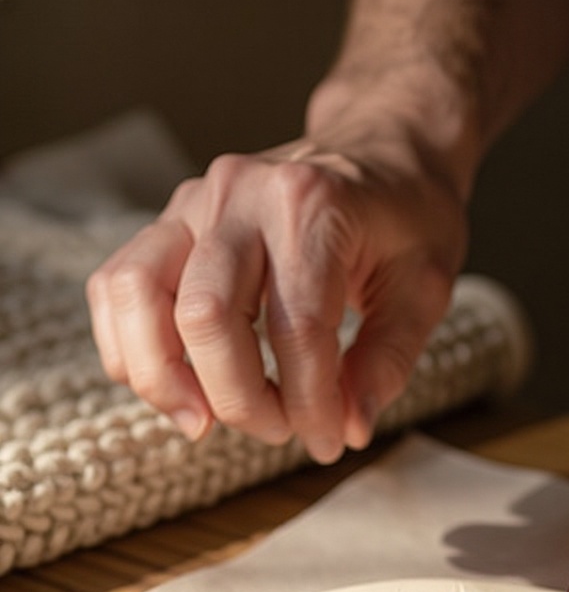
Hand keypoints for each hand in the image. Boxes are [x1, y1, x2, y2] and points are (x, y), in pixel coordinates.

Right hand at [86, 127, 467, 462]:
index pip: (298, 327)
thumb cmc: (408, 219)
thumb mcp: (426, 289)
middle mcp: (243, 196)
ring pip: (137, 294)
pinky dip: (129, 345)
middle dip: (240, 399)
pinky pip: (118, 285)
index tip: (330, 441)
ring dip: (163, 377)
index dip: (310, 403)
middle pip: (206, 316)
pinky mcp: (172, 220)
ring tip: (204, 423)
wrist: (382, 150)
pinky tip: (174, 388)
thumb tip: (349, 429)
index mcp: (314, 206)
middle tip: (281, 431)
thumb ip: (387, 362)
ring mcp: (195, 202)